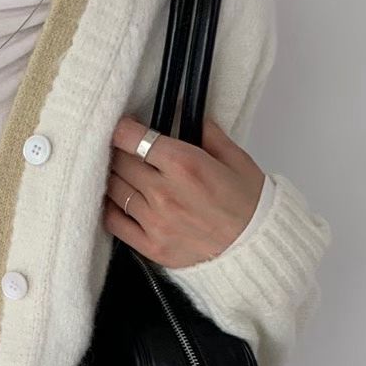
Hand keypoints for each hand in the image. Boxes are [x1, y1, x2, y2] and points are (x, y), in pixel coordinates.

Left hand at [103, 114, 265, 269]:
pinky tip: (118, 200)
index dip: (123, 129)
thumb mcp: (235, 159)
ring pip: (114, 189)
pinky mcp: (150, 246)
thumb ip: (208, 134)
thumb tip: (187, 116)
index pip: (132, 138)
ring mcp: (154, 221)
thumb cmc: (249, 206)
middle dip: (119, 153)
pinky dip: (111, 208)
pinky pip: (113, 222)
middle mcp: (164, 192)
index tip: (124, 128)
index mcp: (184, 164)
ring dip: (115, 179)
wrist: (255, 249)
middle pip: (119, 162)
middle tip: (126, 151)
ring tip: (124, 175)